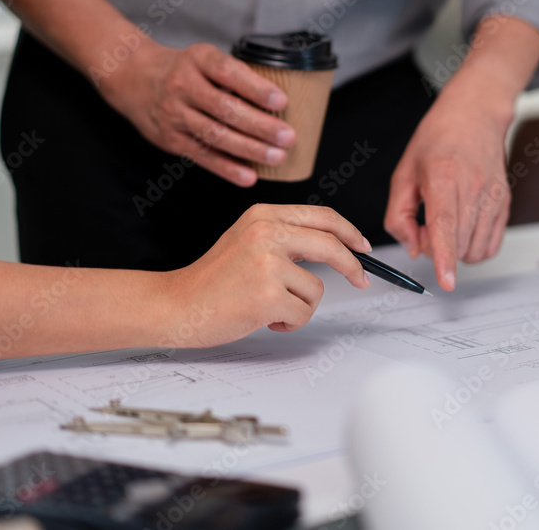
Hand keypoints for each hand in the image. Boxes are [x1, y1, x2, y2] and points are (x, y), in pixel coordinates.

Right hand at [100, 40, 296, 186]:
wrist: (135, 80)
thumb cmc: (185, 70)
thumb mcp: (205, 58)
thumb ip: (235, 76)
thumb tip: (278, 102)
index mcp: (198, 59)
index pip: (229, 73)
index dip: (256, 88)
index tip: (281, 101)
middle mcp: (184, 86)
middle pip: (225, 109)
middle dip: (260, 126)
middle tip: (288, 137)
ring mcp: (175, 114)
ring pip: (216, 135)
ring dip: (249, 149)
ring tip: (277, 156)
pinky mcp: (171, 139)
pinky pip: (203, 156)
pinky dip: (228, 168)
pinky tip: (249, 176)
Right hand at [161, 204, 371, 346]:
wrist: (177, 305)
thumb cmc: (213, 281)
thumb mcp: (247, 240)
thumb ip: (284, 237)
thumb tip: (333, 248)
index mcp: (263, 215)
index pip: (321, 216)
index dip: (349, 231)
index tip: (362, 246)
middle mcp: (266, 233)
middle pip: (331, 245)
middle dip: (353, 266)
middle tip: (361, 280)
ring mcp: (267, 264)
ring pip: (317, 289)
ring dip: (300, 306)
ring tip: (270, 307)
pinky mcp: (267, 295)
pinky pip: (302, 314)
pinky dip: (288, 323)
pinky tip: (263, 318)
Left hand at [384, 86, 512, 291]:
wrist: (475, 116)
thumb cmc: (438, 139)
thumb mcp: (404, 172)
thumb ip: (399, 214)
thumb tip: (411, 247)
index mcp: (444, 177)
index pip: (446, 225)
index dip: (445, 256)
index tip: (447, 280)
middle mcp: (473, 188)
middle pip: (458, 243)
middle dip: (437, 250)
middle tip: (425, 228)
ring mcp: (493, 197)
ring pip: (475, 250)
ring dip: (456, 251)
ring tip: (445, 226)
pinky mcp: (505, 204)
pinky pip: (491, 245)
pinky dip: (474, 249)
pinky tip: (462, 230)